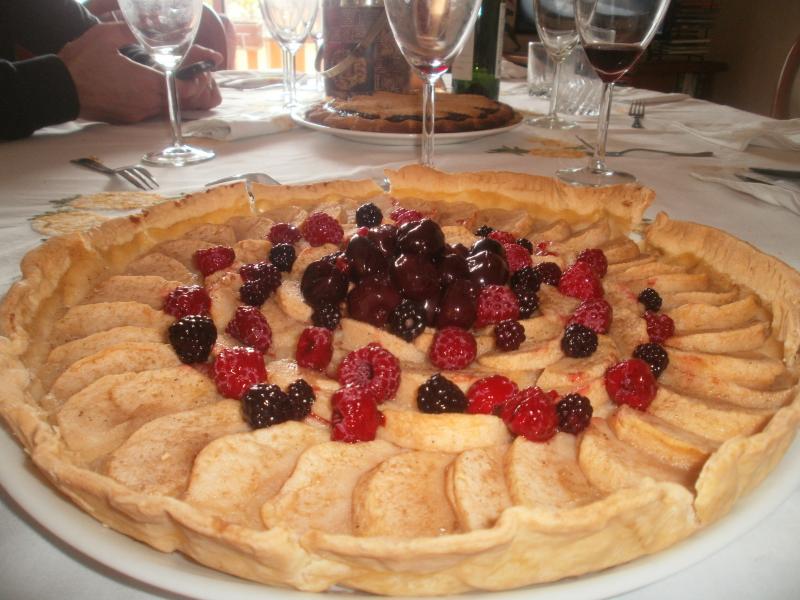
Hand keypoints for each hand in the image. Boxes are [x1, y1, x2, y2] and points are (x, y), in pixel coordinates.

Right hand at [58, 23, 221, 123]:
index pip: (185, 88)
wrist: (60, 90)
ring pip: (163, 105)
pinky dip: (153, 99)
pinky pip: (148, 110)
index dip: (197, 80)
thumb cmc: (82, 61)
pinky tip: (145, 87)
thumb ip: (133, 32)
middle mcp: (146, 103)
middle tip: (188, 73)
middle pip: (178, 99)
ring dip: (169, 93)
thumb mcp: (107, 35)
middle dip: (186, 86)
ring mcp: (137, 114)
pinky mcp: (127, 119)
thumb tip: (148, 28)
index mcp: (147, 83)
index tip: (202, 71)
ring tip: (167, 78)